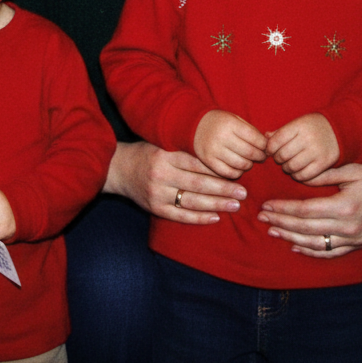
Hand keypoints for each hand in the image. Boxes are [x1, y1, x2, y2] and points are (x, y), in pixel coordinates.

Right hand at [104, 141, 245, 223]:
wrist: (118, 169)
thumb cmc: (146, 153)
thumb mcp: (163, 145)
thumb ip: (185, 150)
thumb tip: (218, 157)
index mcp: (165, 155)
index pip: (197, 164)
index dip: (218, 170)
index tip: (238, 174)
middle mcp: (161, 175)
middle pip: (198, 184)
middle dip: (223, 189)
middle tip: (243, 193)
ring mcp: (157, 193)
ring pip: (192, 201)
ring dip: (216, 205)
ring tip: (234, 205)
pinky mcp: (155, 208)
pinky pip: (181, 215)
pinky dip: (199, 217)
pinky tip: (215, 217)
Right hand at [193, 110, 265, 178]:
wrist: (195, 125)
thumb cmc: (221, 123)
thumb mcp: (235, 119)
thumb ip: (252, 131)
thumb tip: (269, 146)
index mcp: (230, 124)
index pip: (256, 139)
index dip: (265, 145)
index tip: (265, 147)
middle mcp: (221, 137)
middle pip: (250, 153)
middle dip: (260, 156)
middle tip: (260, 156)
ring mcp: (214, 150)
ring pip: (241, 165)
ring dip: (249, 165)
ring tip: (249, 161)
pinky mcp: (208, 161)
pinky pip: (229, 173)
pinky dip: (238, 172)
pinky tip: (239, 167)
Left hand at [257, 150, 361, 257]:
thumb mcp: (349, 169)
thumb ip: (323, 174)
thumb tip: (296, 175)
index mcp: (345, 206)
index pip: (305, 211)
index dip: (283, 209)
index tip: (266, 205)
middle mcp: (349, 227)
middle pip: (306, 228)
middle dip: (281, 223)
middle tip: (261, 218)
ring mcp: (355, 238)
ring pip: (316, 243)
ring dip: (291, 238)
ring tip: (272, 231)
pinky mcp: (358, 243)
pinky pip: (330, 252)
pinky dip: (311, 251)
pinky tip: (295, 247)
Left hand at [265, 113, 339, 182]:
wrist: (339, 130)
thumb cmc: (313, 126)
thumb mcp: (298, 123)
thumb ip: (281, 131)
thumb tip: (265, 137)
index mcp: (299, 126)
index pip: (276, 140)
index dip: (269, 148)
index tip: (270, 150)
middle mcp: (307, 138)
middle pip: (283, 154)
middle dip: (277, 159)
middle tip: (279, 159)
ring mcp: (317, 151)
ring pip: (292, 166)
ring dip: (286, 168)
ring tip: (287, 165)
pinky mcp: (324, 163)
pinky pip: (305, 175)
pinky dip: (297, 176)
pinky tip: (297, 172)